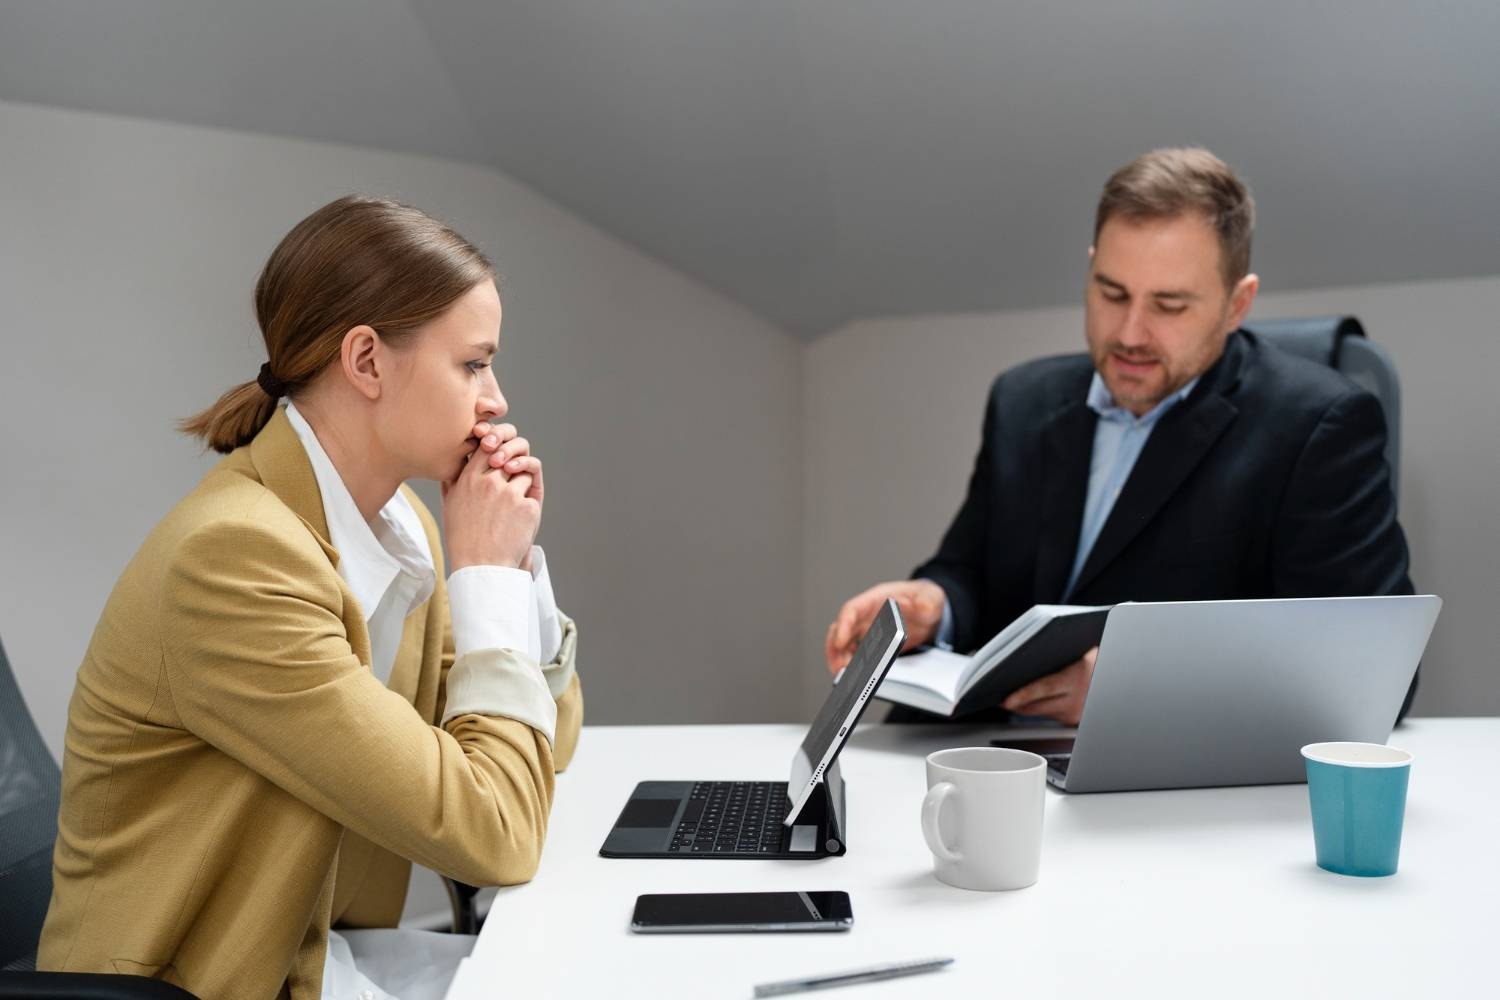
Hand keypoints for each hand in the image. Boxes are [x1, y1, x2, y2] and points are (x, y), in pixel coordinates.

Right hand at [442, 420, 543, 570]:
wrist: (481, 567)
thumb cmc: (464, 538)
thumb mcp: (450, 505)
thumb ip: (453, 480)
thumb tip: (454, 462)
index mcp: (468, 479)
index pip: (487, 445)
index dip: (497, 445)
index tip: (499, 457)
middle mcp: (488, 482)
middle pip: (510, 453)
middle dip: (514, 460)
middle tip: (513, 473)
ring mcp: (509, 493)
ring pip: (525, 471)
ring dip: (523, 483)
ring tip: (512, 506)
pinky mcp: (527, 506)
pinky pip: (533, 491)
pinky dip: (529, 503)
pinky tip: (518, 521)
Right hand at [824, 579, 946, 674]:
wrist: (929, 610)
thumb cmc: (924, 599)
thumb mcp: (931, 598)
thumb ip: (926, 603)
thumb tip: (919, 607)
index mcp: (876, 600)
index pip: (852, 610)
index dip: (843, 626)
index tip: (840, 642)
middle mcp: (866, 616)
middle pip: (840, 631)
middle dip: (836, 651)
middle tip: (841, 669)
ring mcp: (867, 631)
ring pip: (843, 646)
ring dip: (841, 661)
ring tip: (846, 678)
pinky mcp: (871, 646)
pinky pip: (855, 656)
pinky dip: (852, 667)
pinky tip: (857, 679)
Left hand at [1001, 646, 1098, 724]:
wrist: (1115, 672)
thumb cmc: (1094, 657)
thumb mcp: (1076, 651)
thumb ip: (1054, 657)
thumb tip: (1024, 660)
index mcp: (1076, 677)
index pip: (1043, 688)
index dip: (1022, 695)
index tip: (1006, 701)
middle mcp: (1077, 698)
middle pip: (1038, 706)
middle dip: (1017, 704)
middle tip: (1001, 700)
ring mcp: (1076, 712)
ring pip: (1042, 712)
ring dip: (1026, 706)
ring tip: (1010, 699)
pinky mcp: (1074, 720)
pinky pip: (1051, 714)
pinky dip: (1040, 707)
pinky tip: (1031, 700)